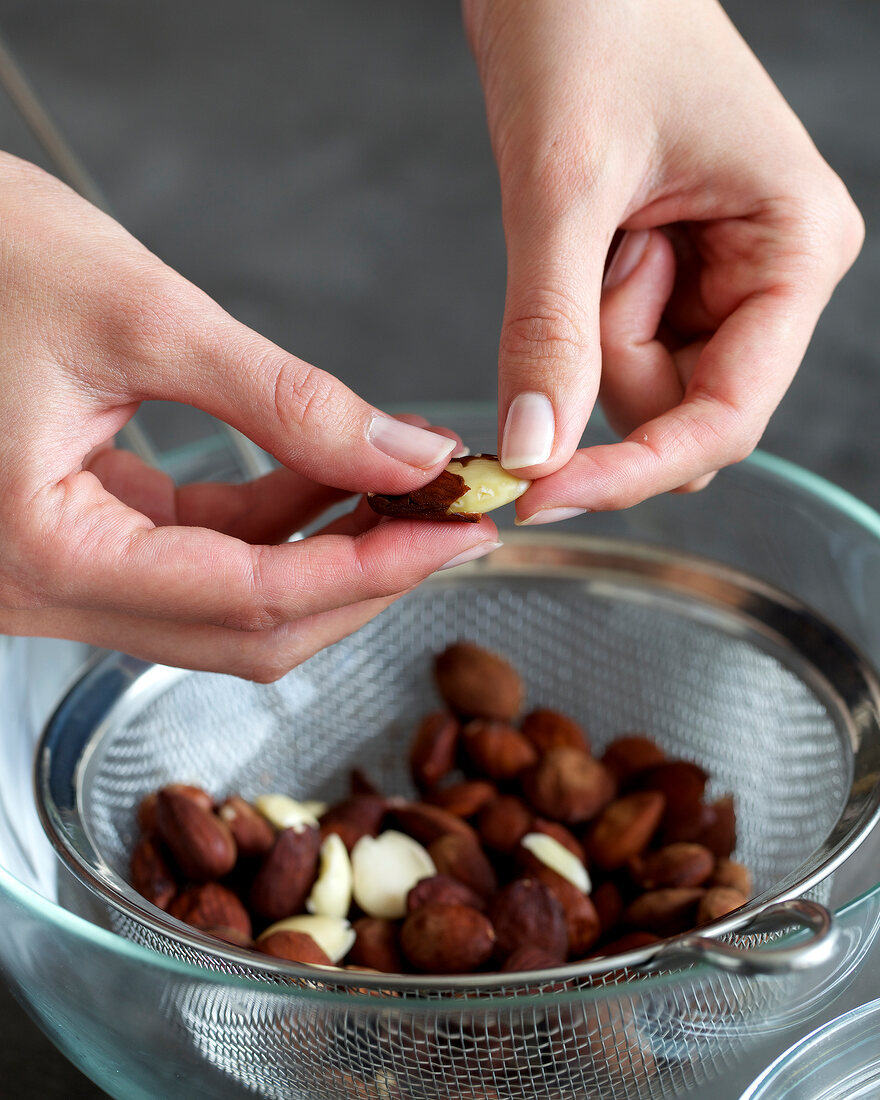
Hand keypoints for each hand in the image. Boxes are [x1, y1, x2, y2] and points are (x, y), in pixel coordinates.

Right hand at [0, 155, 499, 678]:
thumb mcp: (141, 314)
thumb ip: (285, 400)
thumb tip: (404, 454)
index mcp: (43, 554)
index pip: (250, 600)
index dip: (372, 570)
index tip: (457, 533)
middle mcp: (44, 591)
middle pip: (248, 629)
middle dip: (363, 576)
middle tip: (449, 517)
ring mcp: (62, 575)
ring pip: (232, 603)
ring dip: (327, 550)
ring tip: (406, 483)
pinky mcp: (82, 540)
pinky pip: (201, 557)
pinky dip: (277, 523)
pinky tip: (333, 470)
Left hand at [464, 0, 863, 521]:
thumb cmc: (589, 20)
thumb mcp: (563, 185)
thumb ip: (550, 328)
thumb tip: (535, 452)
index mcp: (794, 248)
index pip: (727, 417)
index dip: (635, 470)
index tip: (542, 494)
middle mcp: (770, 273)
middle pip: (676, 408)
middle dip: (605, 363)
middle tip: (585, 252)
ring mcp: (719, 276)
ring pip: (636, 384)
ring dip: (585, 329)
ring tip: (590, 215)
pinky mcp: (669, 272)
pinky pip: (610, 344)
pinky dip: (576, 314)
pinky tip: (585, 229)